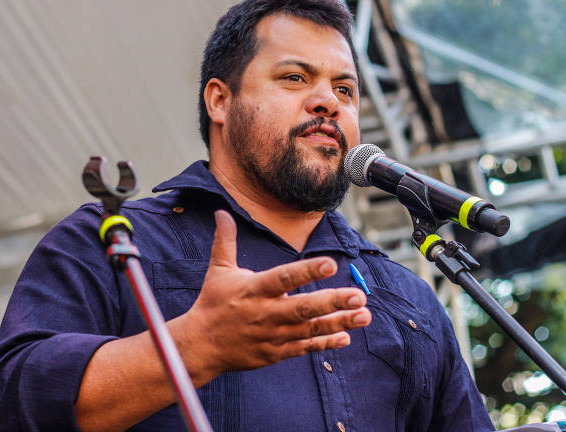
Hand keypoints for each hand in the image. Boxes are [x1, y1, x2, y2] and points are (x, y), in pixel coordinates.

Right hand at [181, 210, 370, 378]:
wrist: (201, 345)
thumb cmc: (213, 303)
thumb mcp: (218, 269)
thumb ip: (226, 240)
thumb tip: (222, 211)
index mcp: (255, 289)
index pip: (284, 278)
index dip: (307, 271)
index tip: (331, 264)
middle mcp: (266, 313)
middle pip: (304, 308)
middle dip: (333, 302)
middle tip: (359, 295)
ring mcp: (273, 335)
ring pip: (310, 329)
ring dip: (339, 323)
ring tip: (364, 314)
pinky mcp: (275, 353)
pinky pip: (304, 348)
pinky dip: (325, 343)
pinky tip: (346, 338)